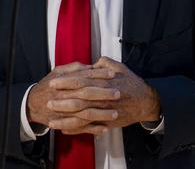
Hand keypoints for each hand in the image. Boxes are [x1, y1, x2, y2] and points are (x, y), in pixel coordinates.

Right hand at [27, 62, 119, 135]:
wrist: (32, 105)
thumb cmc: (47, 87)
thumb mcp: (56, 72)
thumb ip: (73, 68)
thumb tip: (90, 66)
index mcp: (63, 81)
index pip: (84, 76)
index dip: (99, 75)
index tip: (113, 74)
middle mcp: (64, 96)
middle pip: (86, 94)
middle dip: (102, 94)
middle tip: (118, 93)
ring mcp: (64, 111)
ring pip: (85, 113)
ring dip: (101, 114)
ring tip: (115, 113)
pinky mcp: (64, 123)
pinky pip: (81, 127)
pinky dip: (93, 129)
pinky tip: (105, 128)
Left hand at [46, 57, 160, 132]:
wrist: (146, 101)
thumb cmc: (131, 82)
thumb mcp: (118, 66)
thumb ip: (102, 63)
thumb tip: (90, 63)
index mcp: (103, 82)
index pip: (81, 81)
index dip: (66, 82)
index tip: (53, 82)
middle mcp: (103, 97)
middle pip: (79, 100)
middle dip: (62, 102)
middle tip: (48, 102)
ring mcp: (105, 112)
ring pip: (83, 117)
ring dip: (66, 119)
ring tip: (52, 120)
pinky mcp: (107, 122)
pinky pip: (90, 128)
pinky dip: (77, 130)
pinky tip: (64, 130)